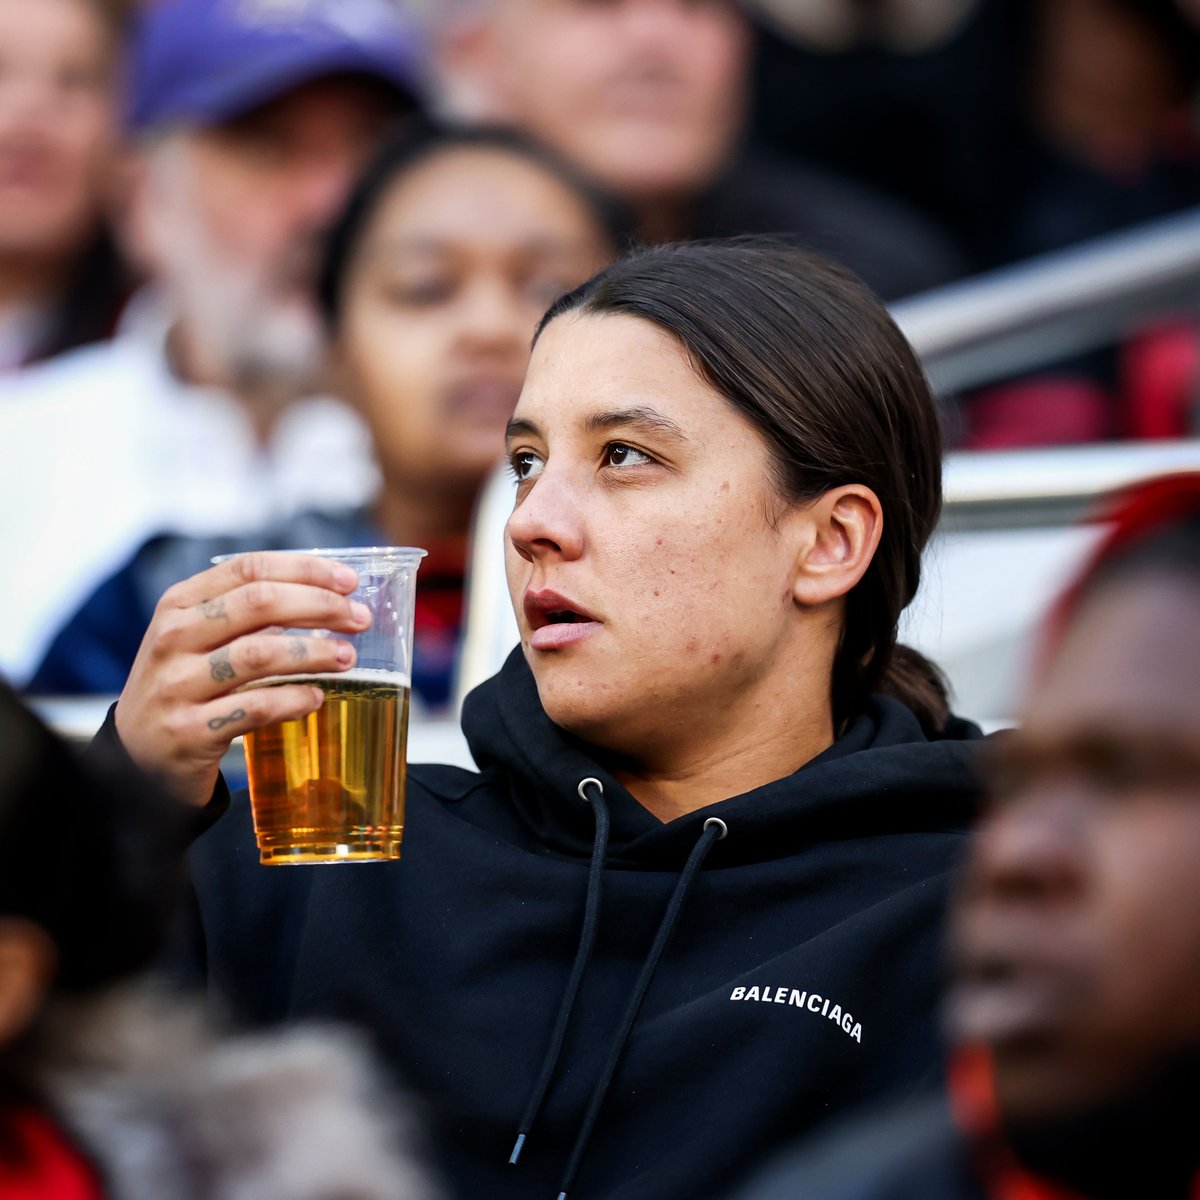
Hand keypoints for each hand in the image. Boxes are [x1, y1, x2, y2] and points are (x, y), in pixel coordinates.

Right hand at [115, 552, 369, 806]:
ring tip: (347, 657)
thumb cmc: (184, 687)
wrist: (137, 759)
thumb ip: (247, 615)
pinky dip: (294, 700)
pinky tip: (316, 698)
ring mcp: (177, 685)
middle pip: (260, 602)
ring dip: (315, 652)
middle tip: (359, 619)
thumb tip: (328, 597)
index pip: (249, 568)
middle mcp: (173, 637)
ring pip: (260, 653)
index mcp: (179, 604)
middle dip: (321, 606)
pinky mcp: (189, 731)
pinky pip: (256, 707)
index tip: (349, 580)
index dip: (306, 569)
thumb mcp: (198, 639)